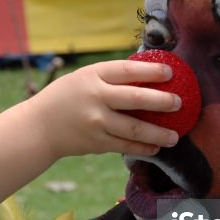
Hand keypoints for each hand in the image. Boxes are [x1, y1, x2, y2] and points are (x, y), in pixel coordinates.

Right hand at [23, 59, 180, 158]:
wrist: (39, 126)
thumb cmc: (67, 97)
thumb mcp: (84, 78)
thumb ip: (111, 77)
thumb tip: (149, 75)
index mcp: (93, 76)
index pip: (127, 71)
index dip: (151, 71)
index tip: (170, 73)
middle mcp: (95, 98)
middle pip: (134, 99)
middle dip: (161, 101)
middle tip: (179, 103)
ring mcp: (96, 122)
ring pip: (134, 129)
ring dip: (158, 134)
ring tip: (174, 136)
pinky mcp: (96, 142)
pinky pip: (125, 146)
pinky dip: (142, 148)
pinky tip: (155, 148)